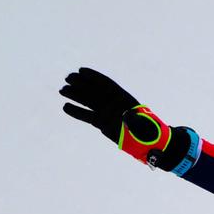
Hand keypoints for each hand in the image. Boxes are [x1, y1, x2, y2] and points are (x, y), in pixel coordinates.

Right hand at [60, 66, 183, 168]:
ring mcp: (108, 113)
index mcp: (124, 99)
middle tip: (67, 79)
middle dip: (80, 84)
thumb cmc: (150, 132)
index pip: (106, 84)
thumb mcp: (143, 123)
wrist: (151, 143)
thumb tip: (125, 117)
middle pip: (94, 90)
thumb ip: (133, 120)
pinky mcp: (103, 124)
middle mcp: (114, 104)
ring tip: (62, 90)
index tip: (80, 71)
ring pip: (89, 101)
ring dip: (76, 95)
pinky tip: (66, 107)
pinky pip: (88, 116)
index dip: (93, 76)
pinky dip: (77, 112)